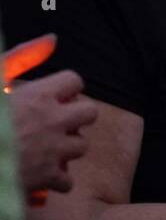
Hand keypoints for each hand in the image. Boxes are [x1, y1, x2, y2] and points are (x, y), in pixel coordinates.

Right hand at [4, 37, 97, 195]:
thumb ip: (21, 58)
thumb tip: (52, 39)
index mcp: (37, 96)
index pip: (74, 81)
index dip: (63, 87)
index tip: (50, 94)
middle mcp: (52, 122)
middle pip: (90, 113)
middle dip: (74, 115)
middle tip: (53, 120)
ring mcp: (52, 152)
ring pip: (81, 146)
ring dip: (65, 147)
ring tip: (43, 146)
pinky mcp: (45, 180)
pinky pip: (67, 180)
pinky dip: (54, 180)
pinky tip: (37, 174)